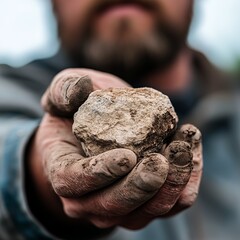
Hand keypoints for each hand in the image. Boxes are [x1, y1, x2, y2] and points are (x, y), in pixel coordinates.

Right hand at [28, 69, 202, 235]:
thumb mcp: (62, 94)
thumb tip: (79, 89)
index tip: (127, 156)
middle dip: (142, 186)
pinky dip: (186, 181)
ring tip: (184, 146)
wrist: (97, 129)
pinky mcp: (146, 202)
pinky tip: (191, 150)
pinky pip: (171, 203)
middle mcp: (88, 198)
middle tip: (162, 158)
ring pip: (149, 210)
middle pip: (114, 205)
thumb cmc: (77, 113)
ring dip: (171, 183)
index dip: (99, 173)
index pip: (73, 181)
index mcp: (62, 172)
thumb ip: (63, 90)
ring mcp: (120, 205)